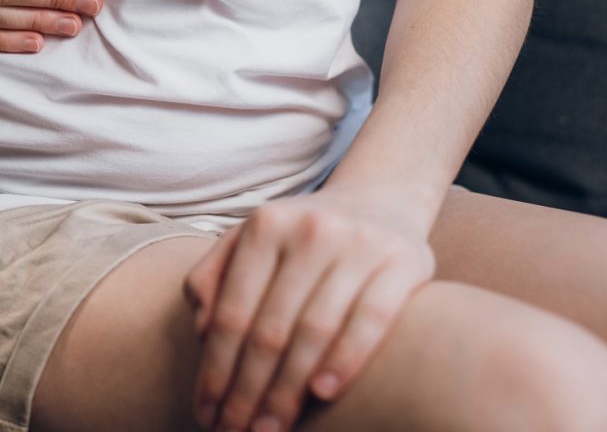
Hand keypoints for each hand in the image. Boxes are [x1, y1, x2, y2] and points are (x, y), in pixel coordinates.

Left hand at [183, 186, 436, 431]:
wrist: (381, 198)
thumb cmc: (302, 235)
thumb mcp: (252, 240)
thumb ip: (214, 276)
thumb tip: (202, 331)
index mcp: (265, 226)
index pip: (232, 312)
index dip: (216, 368)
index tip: (206, 411)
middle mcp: (310, 231)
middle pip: (270, 328)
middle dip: (248, 390)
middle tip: (234, 430)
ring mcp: (359, 244)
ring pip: (315, 330)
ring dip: (289, 389)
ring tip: (270, 427)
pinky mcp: (404, 262)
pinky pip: (371, 319)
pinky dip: (347, 359)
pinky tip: (323, 393)